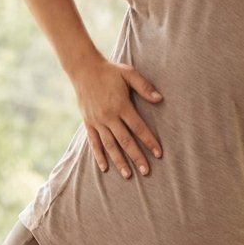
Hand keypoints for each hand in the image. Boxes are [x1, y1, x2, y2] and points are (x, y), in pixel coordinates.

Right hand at [71, 57, 163, 177]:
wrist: (83, 69)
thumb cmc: (110, 71)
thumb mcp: (129, 73)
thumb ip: (144, 86)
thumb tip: (160, 99)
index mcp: (121, 105)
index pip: (138, 128)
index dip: (149, 141)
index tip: (159, 153)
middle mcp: (108, 116)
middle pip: (125, 141)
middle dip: (137, 157)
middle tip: (146, 171)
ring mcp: (97, 121)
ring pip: (110, 145)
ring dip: (119, 161)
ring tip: (128, 175)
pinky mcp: (88, 123)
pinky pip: (94, 142)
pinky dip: (99, 156)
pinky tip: (105, 168)